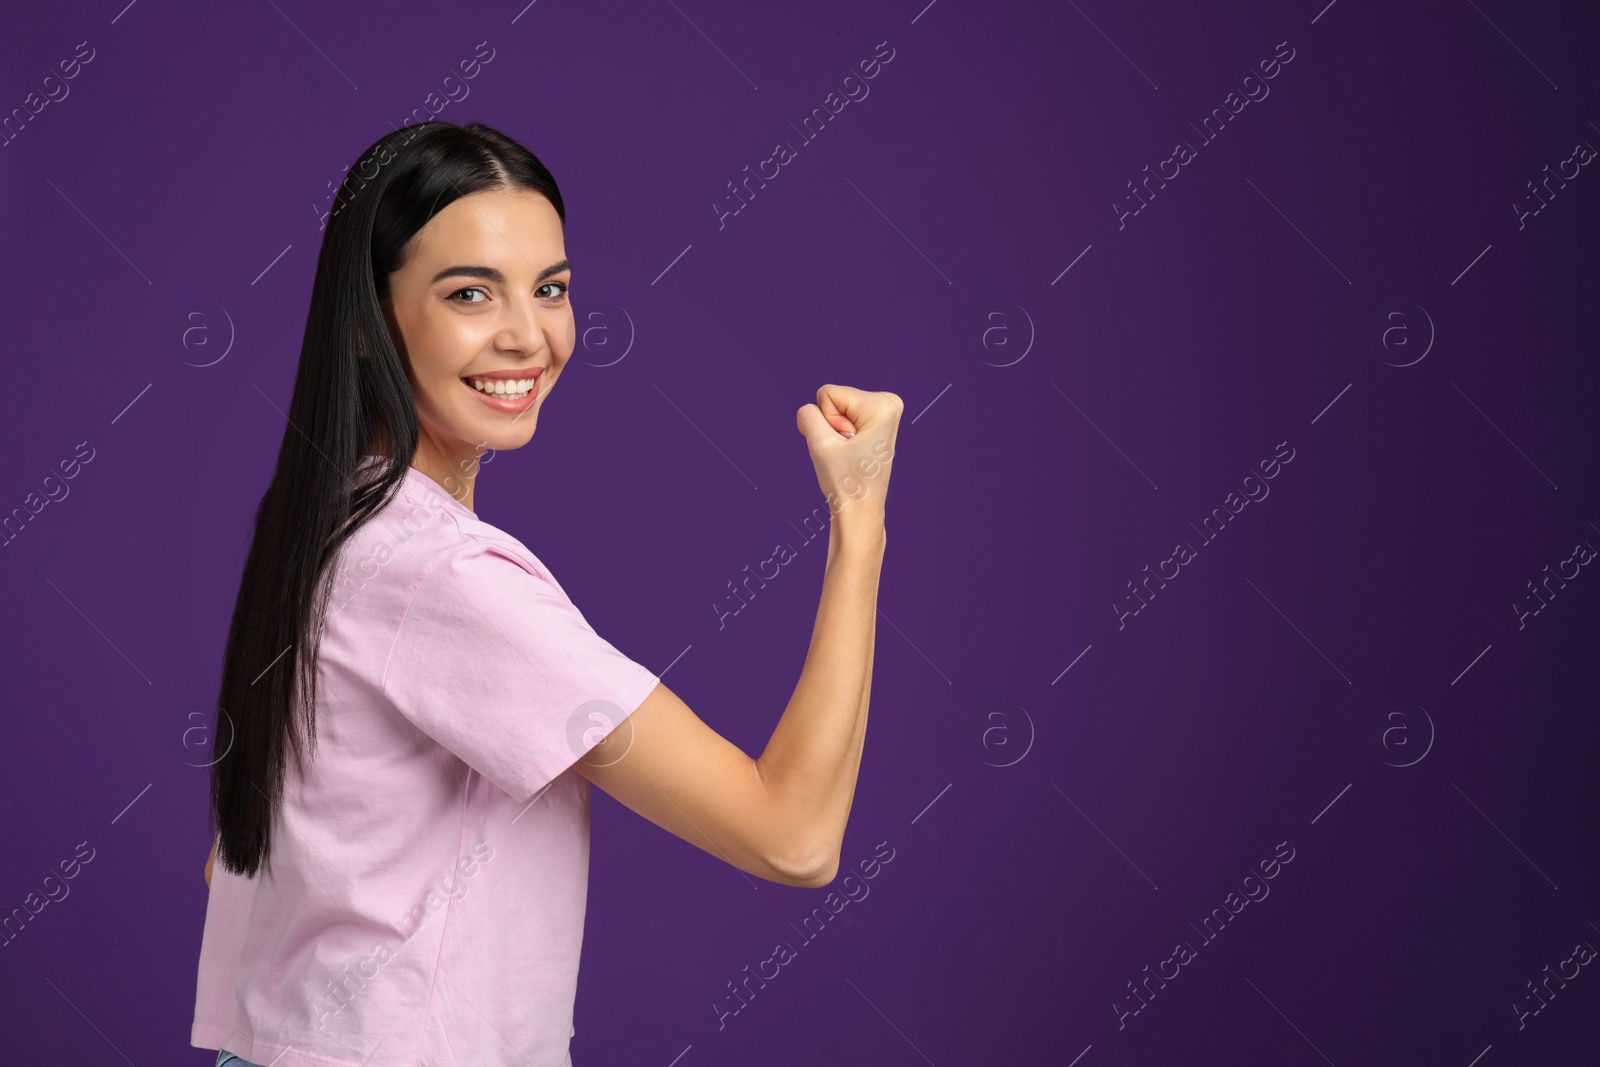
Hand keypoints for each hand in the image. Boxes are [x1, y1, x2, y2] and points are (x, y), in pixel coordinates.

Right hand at [795, 384, 901, 519]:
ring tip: (850, 454)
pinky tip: (853, 453)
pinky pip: (843, 416)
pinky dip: (841, 435)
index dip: (828, 422)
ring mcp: (885, 412)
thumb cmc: (845, 481)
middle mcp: (889, 404)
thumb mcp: (820, 444)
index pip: (827, 394)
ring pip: (837, 408)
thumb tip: (807, 409)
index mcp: (881, 405)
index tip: (844, 446)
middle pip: (834, 398)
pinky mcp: (877, 421)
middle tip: (847, 452)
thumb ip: (808, 415)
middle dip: (832, 426)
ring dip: (836, 433)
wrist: (860, 510)